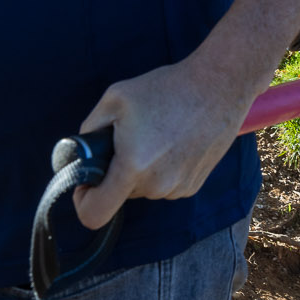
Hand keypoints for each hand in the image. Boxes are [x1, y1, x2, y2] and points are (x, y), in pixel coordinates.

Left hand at [71, 57, 250, 229]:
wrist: (219, 86)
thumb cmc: (165, 88)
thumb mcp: (114, 98)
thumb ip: (89, 130)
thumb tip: (80, 153)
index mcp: (132, 166)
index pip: (94, 213)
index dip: (82, 199)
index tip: (86, 179)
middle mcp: (156, 185)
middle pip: (119, 195)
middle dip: (116, 171)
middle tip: (128, 138)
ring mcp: (178, 189)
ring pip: (142, 189)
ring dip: (140, 170)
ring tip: (155, 134)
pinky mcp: (193, 186)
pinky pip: (163, 186)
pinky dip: (160, 169)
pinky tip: (173, 141)